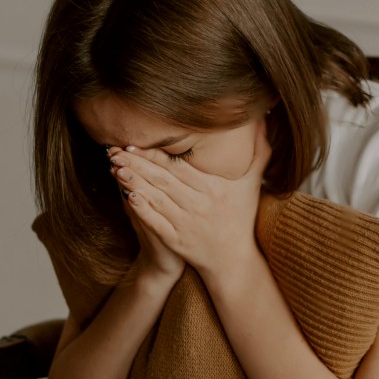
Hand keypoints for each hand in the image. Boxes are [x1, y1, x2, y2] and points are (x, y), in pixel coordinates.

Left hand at [107, 121, 271, 279]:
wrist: (233, 259)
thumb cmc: (240, 216)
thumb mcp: (252, 183)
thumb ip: (258, 150)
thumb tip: (264, 118)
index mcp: (214, 187)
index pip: (178, 166)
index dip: (155, 154)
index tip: (135, 142)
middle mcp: (199, 204)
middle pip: (163, 179)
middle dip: (137, 164)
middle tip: (115, 150)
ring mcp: (187, 223)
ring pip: (157, 198)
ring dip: (134, 183)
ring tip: (115, 168)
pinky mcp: (176, 241)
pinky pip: (157, 224)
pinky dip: (143, 211)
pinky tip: (128, 198)